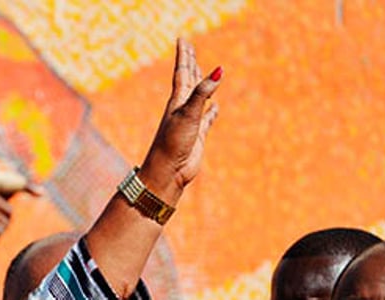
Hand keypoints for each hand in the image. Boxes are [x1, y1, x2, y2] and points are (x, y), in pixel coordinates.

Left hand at [139, 37, 220, 197]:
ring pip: (198, 98)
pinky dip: (212, 112)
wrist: (166, 173)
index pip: (182, 72)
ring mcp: (190, 123)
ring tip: (204, 72)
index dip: (184, 56)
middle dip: (190, 63)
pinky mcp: (197, 136)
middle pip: (188, 81)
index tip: (183, 39)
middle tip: (189, 48)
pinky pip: (207, 120)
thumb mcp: (188, 115)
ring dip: (201, 84)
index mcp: (177, 101)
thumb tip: (218, 70)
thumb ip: (202, 93)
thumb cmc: (172, 144)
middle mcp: (182, 109)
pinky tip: (215, 107)